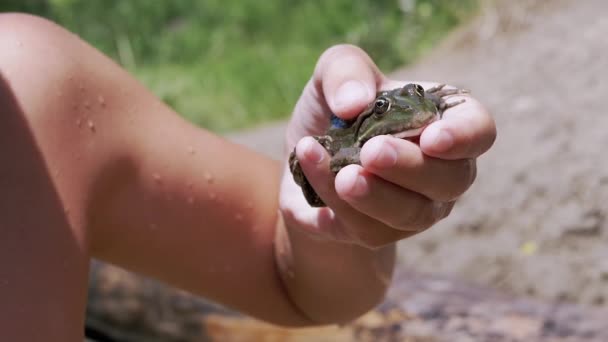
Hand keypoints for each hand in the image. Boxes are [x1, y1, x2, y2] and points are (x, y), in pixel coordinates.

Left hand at [280, 45, 495, 248]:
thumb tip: (355, 103)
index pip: (479, 130)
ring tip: (342, 174)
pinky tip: (309, 166)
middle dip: (411, 168)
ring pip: (411, 215)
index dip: (463, 137)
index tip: (432, 137)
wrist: (301, 153)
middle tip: (371, 152)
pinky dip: (335, 200)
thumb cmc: (335, 107)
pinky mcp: (377, 233)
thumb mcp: (334, 73)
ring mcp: (414, 208)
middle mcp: (440, 171)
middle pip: (451, 181)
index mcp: (444, 122)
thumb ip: (347, 70)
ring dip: (375, 195)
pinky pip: (365, 227)